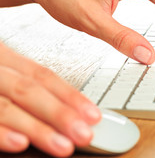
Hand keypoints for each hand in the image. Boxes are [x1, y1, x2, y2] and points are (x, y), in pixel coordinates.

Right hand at [0, 42, 100, 156]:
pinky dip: (2, 133)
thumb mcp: (3, 73)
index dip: (70, 96)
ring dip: (39, 129)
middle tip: (86, 134)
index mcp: (5, 59)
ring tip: (63, 146)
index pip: (43, 75)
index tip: (94, 114)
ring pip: (8, 106)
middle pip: (30, 90)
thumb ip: (29, 86)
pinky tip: (21, 143)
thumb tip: (70, 109)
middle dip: (60, 113)